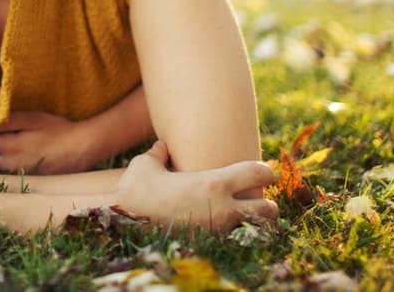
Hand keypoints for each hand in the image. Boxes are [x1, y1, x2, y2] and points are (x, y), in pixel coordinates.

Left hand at [0, 111, 103, 174]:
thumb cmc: (58, 130)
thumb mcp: (33, 119)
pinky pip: (6, 171)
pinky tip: (7, 154)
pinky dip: (1, 162)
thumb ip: (8, 121)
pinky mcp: (27, 178)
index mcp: (10, 148)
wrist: (82, 149)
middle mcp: (10, 164)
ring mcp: (19, 174)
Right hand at [115, 141, 278, 231]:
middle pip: (269, 210)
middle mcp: (222, 209)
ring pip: (254, 232)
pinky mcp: (206, 246)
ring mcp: (216, 232)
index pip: (258, 173)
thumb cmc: (136, 190)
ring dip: (254, 224)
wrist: (123, 223)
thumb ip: (160, 153)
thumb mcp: (147, 164)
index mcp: (214, 183)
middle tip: (261, 198)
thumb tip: (162, 147)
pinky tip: (223, 228)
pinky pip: (231, 241)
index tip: (264, 170)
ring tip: (246, 217)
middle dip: (270, 205)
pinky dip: (233, 235)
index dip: (265, 171)